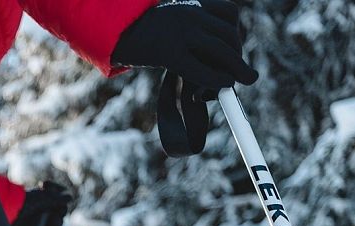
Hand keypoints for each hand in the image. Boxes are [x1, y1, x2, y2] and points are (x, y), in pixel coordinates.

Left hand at [13, 182, 71, 225]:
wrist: (3, 219)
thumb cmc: (19, 206)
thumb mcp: (38, 198)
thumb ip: (54, 197)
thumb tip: (69, 197)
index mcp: (42, 205)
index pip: (60, 208)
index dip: (61, 207)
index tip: (57, 205)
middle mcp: (40, 218)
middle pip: (58, 221)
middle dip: (57, 221)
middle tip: (52, 221)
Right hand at [112, 0, 258, 91]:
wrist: (111, 30)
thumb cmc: (140, 30)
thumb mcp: (170, 20)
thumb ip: (191, 28)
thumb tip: (210, 55)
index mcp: (193, 1)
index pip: (230, 14)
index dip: (237, 35)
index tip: (235, 50)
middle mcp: (191, 13)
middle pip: (228, 36)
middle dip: (237, 59)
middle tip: (243, 77)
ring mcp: (181, 32)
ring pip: (221, 52)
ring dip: (233, 71)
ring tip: (232, 85)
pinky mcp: (169, 52)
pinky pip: (201, 70)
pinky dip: (216, 80)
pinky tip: (222, 87)